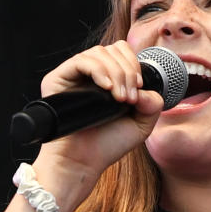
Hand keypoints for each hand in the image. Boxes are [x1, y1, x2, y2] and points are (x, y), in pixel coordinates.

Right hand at [31, 42, 165, 199]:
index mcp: (108, 79)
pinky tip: (107, 89)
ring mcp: (73, 75)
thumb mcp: (141, 124)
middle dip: (128, 70)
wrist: (83, 162)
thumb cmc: (107, 145)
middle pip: (113, 49)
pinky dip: (99, 71)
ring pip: (99, 53)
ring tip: (120, 99)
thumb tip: (145, 89)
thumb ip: (152, 104)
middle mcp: (90, 74)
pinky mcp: (57, 79)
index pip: (122, 52)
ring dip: (117, 73)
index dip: (134, 64)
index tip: (139, 88)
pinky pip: (80, 61)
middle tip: (130, 98)